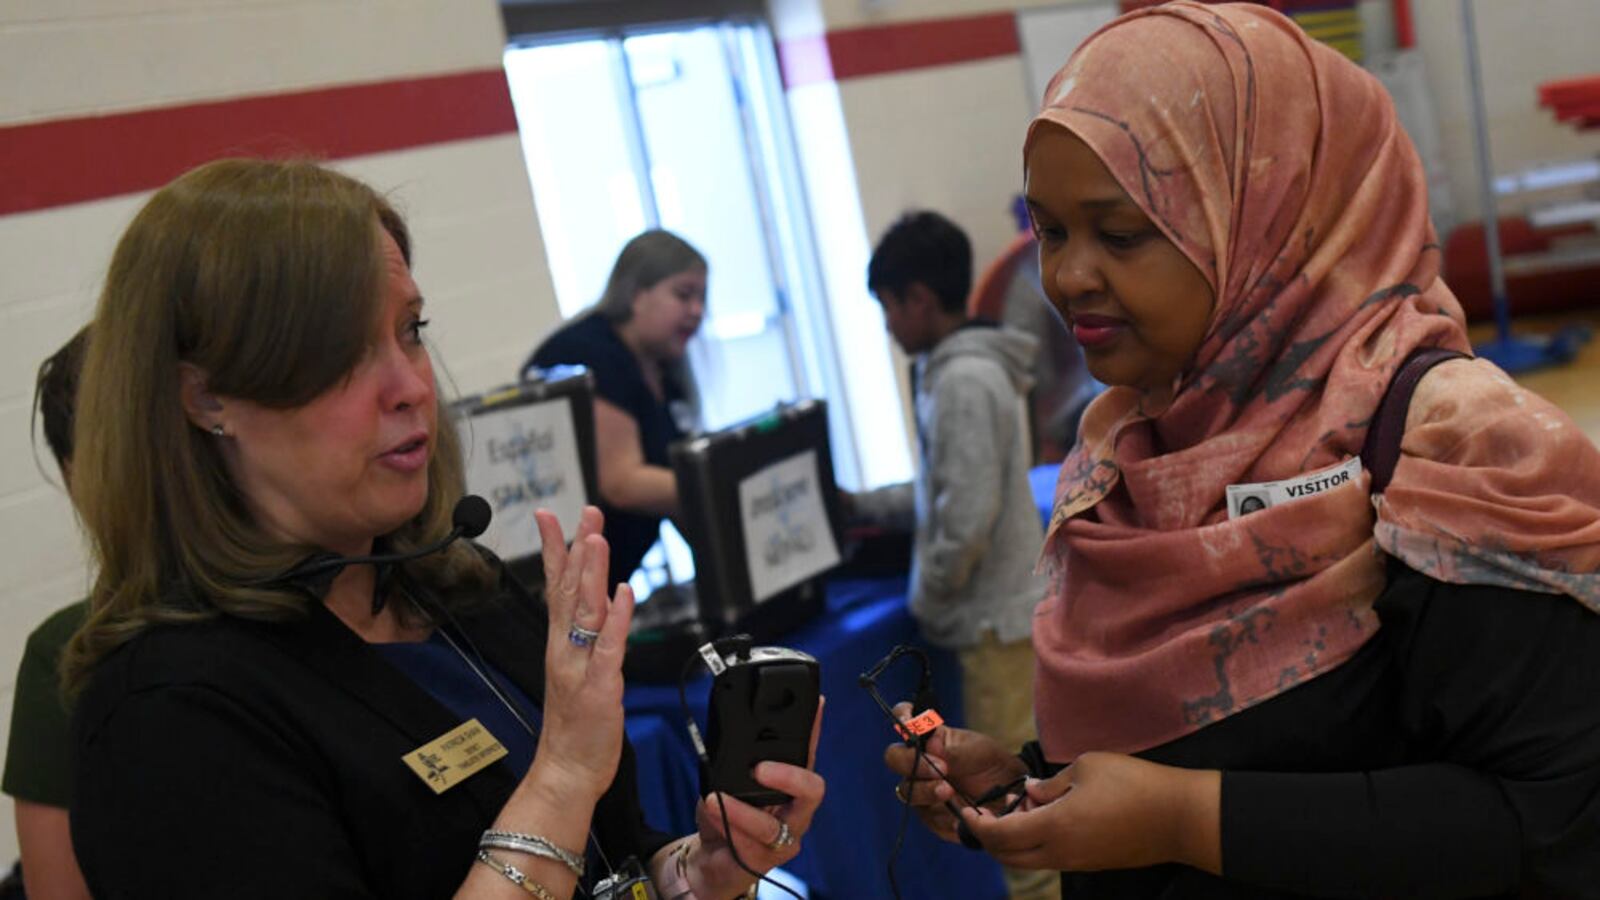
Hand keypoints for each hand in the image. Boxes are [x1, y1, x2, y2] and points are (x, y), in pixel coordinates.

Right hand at [526, 507, 634, 804]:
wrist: (565, 772)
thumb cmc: (574, 727)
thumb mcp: (576, 673)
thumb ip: (584, 639)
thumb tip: (600, 605)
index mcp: (560, 644)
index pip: (555, 587)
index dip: (555, 549)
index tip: (550, 515)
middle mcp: (566, 649)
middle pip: (570, 590)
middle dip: (578, 548)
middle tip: (585, 512)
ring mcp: (581, 666)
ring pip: (586, 611)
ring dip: (592, 573)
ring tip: (596, 538)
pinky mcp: (601, 687)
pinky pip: (610, 647)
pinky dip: (617, 618)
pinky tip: (622, 592)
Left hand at [686, 700, 826, 897]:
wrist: (711, 860)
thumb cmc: (725, 816)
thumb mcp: (726, 779)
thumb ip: (734, 759)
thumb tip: (729, 730)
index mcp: (790, 785)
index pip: (808, 751)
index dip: (816, 728)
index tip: (814, 703)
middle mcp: (795, 811)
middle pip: (813, 790)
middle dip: (788, 776)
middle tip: (759, 768)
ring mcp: (785, 838)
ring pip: (773, 827)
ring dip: (740, 812)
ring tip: (715, 799)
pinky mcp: (765, 861)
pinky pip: (750, 848)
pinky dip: (727, 828)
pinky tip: (712, 816)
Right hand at [881, 702, 1026, 843]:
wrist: (1011, 794)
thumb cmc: (990, 763)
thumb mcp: (977, 750)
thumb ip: (952, 751)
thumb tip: (930, 746)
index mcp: (928, 739)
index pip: (904, 720)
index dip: (902, 718)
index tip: (912, 725)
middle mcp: (918, 763)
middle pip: (895, 758)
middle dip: (913, 763)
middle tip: (942, 769)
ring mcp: (921, 790)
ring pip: (907, 791)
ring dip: (926, 791)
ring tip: (950, 792)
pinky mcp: (931, 817)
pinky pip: (928, 818)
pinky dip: (942, 817)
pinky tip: (958, 816)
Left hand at [958, 751, 1220, 873]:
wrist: (1179, 818)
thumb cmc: (1134, 784)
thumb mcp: (1087, 767)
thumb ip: (1050, 783)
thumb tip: (1030, 793)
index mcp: (1054, 827)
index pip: (999, 835)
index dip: (977, 824)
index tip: (966, 809)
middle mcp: (1060, 852)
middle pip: (1008, 856)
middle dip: (988, 838)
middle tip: (981, 815)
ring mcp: (1077, 862)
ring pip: (1028, 861)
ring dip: (1012, 842)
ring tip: (1015, 812)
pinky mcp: (1091, 864)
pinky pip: (1050, 859)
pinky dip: (1035, 844)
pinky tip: (1043, 818)